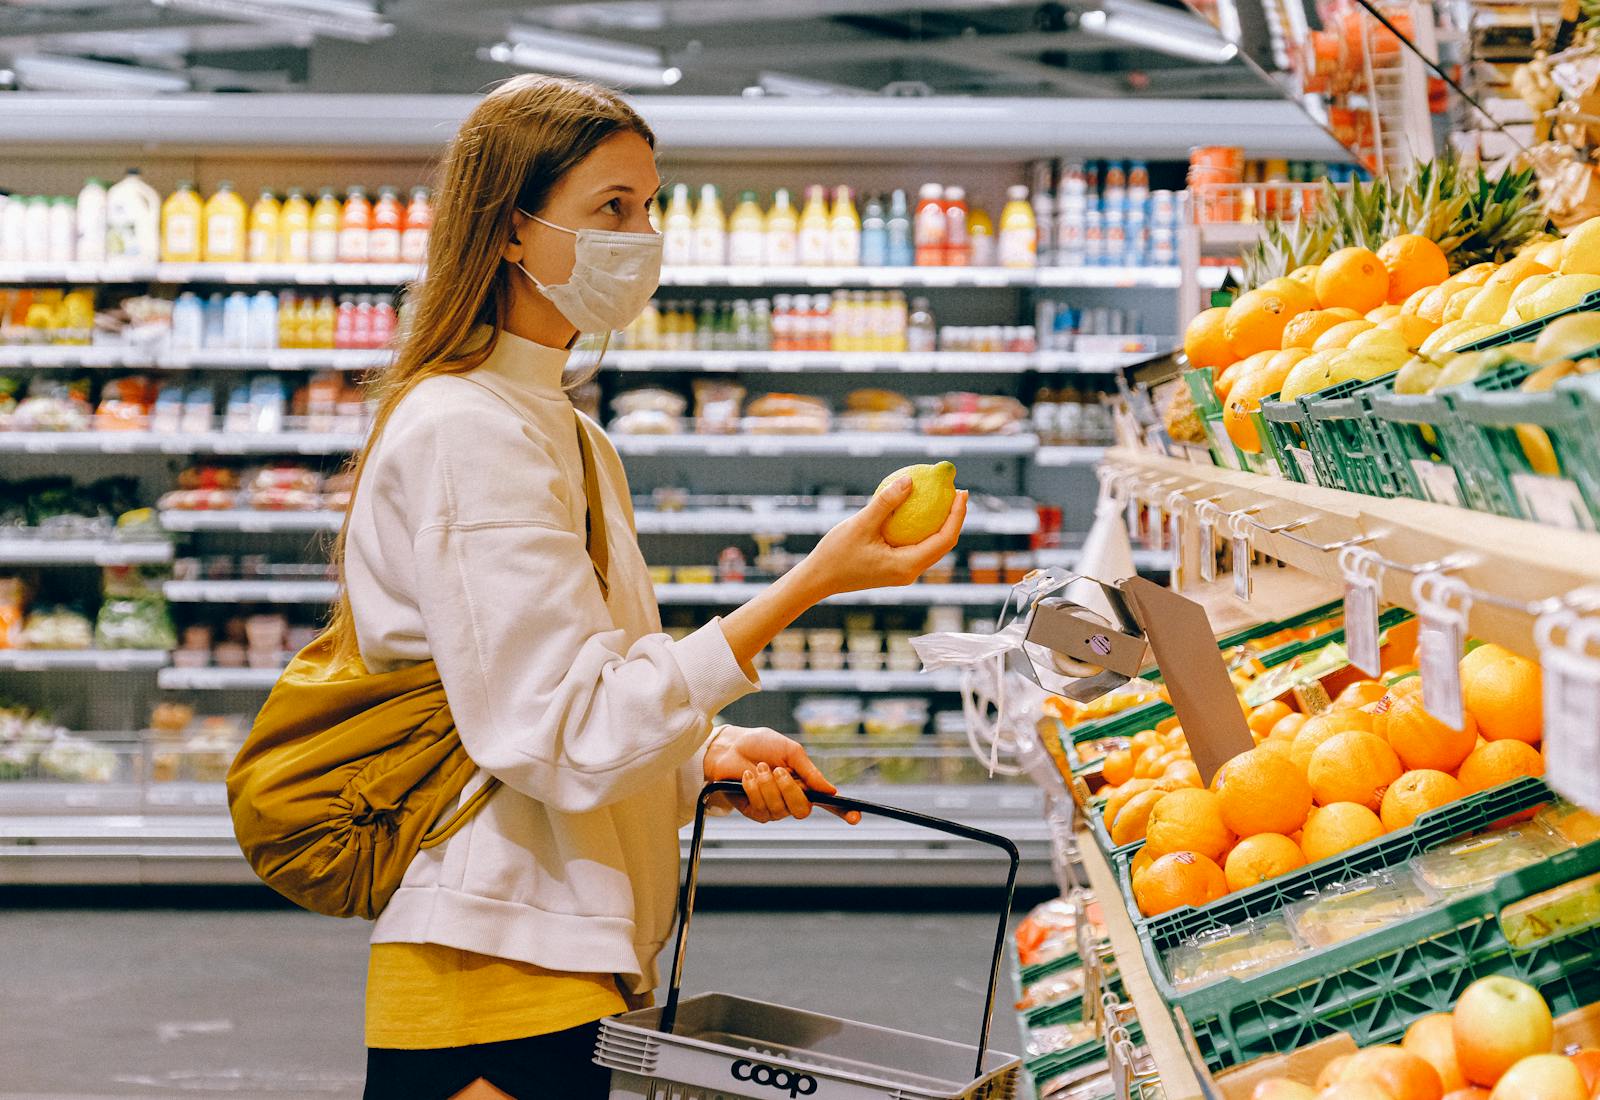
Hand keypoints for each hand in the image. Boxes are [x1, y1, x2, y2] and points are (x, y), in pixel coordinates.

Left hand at [703, 726, 860, 823]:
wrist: (730, 747)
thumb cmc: (760, 745)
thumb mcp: (790, 751)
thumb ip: (810, 771)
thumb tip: (831, 790)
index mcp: (805, 784)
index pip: (828, 803)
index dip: (844, 811)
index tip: (857, 817)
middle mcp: (792, 799)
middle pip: (803, 810)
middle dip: (789, 790)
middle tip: (777, 770)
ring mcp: (774, 808)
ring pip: (780, 810)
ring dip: (768, 786)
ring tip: (759, 768)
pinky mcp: (755, 812)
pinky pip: (762, 809)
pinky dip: (754, 789)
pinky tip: (747, 776)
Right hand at [798, 479, 967, 597]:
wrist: (818, 579)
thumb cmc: (836, 554)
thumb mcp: (861, 524)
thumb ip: (886, 502)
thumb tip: (911, 479)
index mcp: (907, 565)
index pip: (944, 539)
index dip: (957, 515)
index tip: (961, 491)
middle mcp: (910, 572)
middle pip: (943, 544)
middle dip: (954, 517)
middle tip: (956, 490)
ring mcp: (903, 572)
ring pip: (932, 546)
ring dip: (940, 522)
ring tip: (943, 497)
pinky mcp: (895, 568)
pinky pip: (916, 545)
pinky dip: (922, 527)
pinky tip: (917, 509)